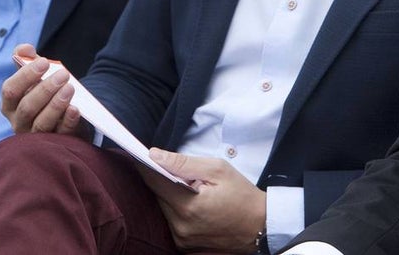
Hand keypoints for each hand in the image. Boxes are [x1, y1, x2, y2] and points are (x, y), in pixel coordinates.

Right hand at [0, 43, 85, 135]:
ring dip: (56, 105)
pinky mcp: (55, 143)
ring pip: (41, 123)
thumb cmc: (44, 91)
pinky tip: (75, 109)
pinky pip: (60, 135)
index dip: (26, 76)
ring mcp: (36, 136)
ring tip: (69, 88)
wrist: (64, 114)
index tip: (44, 62)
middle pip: (27, 108)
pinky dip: (68, 121)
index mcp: (10, 104)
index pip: (10, 91)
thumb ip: (27, 59)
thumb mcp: (35, 75)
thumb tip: (24, 49)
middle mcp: (19, 122)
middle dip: (45, 89)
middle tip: (63, 74)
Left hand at [140, 149, 265, 252]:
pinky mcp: (184, 246)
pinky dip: (176, 208)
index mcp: (188, 207)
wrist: (260, 226)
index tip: (138, 152)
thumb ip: (183, 163)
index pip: (154, 181)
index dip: (145, 165)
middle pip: (157, 195)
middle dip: (163, 180)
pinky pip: (171, 221)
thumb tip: (154, 155)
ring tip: (191, 188)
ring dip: (170, 195)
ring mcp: (181, 239)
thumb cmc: (242, 195)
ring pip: (163, 208)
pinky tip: (193, 202)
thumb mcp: (217, 169)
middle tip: (179, 170)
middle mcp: (180, 227)